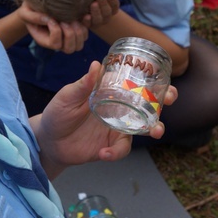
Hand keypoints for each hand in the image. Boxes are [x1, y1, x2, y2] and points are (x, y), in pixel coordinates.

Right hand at [18, 1, 88, 53]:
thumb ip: (32, 17)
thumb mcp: (25, 12)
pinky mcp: (76, 30)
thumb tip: (48, 19)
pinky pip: (86, 34)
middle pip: (69, 49)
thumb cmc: (30, 9)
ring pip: (79, 44)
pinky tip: (81, 16)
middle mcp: (58, 42)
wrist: (38, 6)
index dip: (56, 31)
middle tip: (65, 21)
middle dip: (70, 34)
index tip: (51, 18)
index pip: (55, 44)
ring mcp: (68, 38)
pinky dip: (85, 26)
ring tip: (72, 19)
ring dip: (78, 31)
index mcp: (45, 41)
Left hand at [31, 61, 177, 177]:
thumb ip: (83, 85)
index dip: (151, 81)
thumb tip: (96, 65)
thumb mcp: (67, 96)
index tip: (164, 78)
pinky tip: (103, 152)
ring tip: (156, 131)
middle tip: (169, 100)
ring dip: (153, 128)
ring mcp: (116, 128)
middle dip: (163, 102)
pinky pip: (121, 149)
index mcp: (109, 93)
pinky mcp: (110, 146)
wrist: (49, 141)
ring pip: (142, 128)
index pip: (133, 85)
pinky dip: (115, 152)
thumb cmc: (58, 113)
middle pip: (146, 105)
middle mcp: (117, 110)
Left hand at [81, 0, 119, 28]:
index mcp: (112, 9)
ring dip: (96, 11)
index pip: (115, 5)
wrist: (86, 8)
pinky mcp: (87, 24)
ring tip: (94, 4)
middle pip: (107, 12)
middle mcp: (105, 17)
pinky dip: (87, 21)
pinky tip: (86, 16)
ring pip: (98, 19)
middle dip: (104, 3)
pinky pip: (88, 25)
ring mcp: (97, 22)